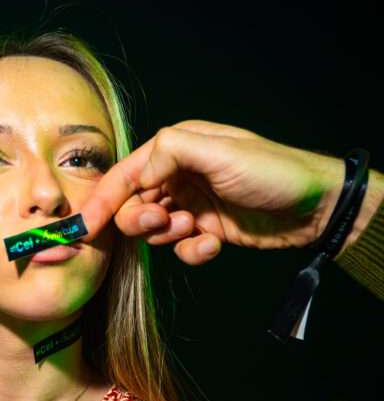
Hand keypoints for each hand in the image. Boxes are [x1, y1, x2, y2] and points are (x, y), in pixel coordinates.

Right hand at [81, 119, 345, 264]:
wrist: (315, 208)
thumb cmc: (272, 172)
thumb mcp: (219, 151)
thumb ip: (170, 153)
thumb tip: (138, 173)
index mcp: (177, 148)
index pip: (126, 173)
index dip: (102, 199)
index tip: (85, 226)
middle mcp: (180, 175)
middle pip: (133, 204)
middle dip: (139, 218)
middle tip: (162, 222)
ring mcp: (193, 205)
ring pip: (153, 229)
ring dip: (165, 235)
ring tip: (193, 230)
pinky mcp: (207, 231)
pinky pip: (180, 249)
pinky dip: (191, 252)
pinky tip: (212, 246)